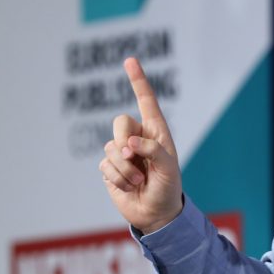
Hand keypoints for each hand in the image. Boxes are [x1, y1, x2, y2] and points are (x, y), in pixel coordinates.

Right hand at [100, 57, 182, 232]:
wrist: (156, 213)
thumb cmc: (168, 187)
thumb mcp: (169, 168)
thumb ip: (153, 151)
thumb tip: (129, 144)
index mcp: (156, 130)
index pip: (146, 100)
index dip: (137, 80)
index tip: (129, 60)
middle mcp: (137, 136)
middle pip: (119, 122)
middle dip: (126, 142)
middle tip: (136, 160)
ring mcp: (121, 152)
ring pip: (110, 147)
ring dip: (125, 169)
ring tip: (138, 180)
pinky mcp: (109, 167)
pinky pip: (105, 165)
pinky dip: (118, 178)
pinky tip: (128, 186)